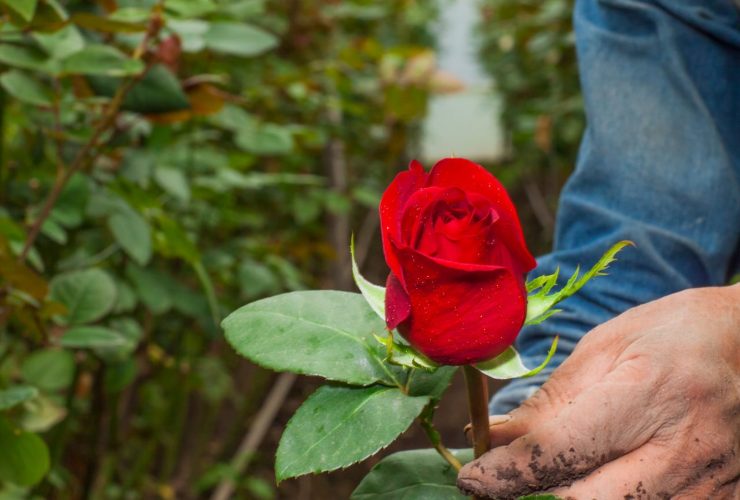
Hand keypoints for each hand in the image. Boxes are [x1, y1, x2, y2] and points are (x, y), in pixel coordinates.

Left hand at [457, 285, 739, 498]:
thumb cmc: (672, 336)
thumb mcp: (605, 349)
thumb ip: (549, 402)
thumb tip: (489, 439)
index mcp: (649, 394)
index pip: (559, 451)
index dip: (506, 473)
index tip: (472, 478)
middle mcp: (684, 450)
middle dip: (535, 496)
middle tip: (506, 481)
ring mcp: (710, 486)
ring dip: (574, 498)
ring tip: (560, 472)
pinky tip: (600, 479)